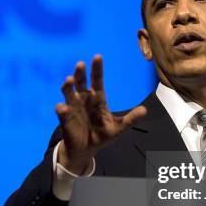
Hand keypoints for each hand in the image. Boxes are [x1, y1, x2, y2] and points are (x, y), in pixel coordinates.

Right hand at [55, 55, 146, 173]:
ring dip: (68, 86)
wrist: (87, 149)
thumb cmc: (102, 135)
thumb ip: (130, 119)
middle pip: (81, 82)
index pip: (97, 80)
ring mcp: (73, 107)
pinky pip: (61, 111)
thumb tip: (144, 110)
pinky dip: (61, 109)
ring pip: (68, 92)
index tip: (97, 57)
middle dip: (80, 73)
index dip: (97, 69)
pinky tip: (63, 108)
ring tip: (69, 80)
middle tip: (81, 64)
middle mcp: (84, 99)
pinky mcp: (65, 118)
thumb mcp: (118, 128)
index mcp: (98, 99)